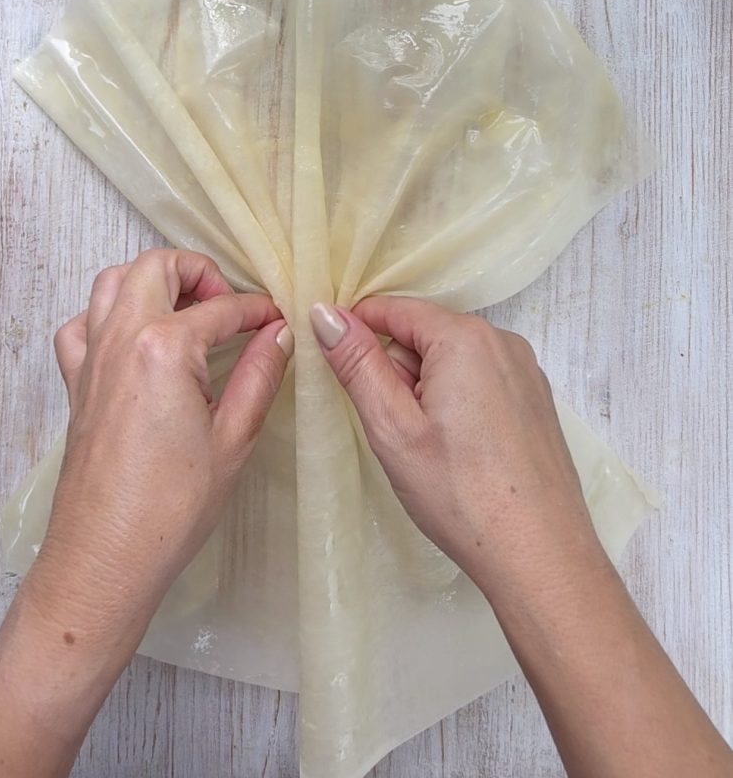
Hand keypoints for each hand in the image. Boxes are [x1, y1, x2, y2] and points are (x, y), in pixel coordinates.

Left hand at [0, 249, 293, 777]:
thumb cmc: (172, 507)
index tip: (278, 321)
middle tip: (229, 306)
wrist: (105, 558)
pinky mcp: (75, 382)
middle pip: (156, 266)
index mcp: (164, 347)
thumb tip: (280, 334)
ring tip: (188, 312)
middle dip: (199, 272)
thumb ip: (259, 374)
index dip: (257, 310)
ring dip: (152, 281)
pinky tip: (137, 342)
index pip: (221, 308)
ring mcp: (90, 358)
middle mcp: (120, 338)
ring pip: (112, 282)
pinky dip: (109, 314)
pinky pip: (83, 323)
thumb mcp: (234, 438)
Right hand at [311, 297, 732, 776]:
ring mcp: (525, 371)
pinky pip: (480, 379)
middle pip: (425, 332)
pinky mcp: (535, 401)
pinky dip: (454, 400)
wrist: (540, 555)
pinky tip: (453, 450)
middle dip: (394, 367)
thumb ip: (358, 363)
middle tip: (387, 425)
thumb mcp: (393, 427)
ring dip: (423, 386)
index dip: (356, 330)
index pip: (394, 308)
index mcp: (466, 338)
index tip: (333, 366)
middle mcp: (502, 341)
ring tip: (421, 445)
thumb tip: (324, 312)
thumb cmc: (460, 493)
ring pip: (452, 358)